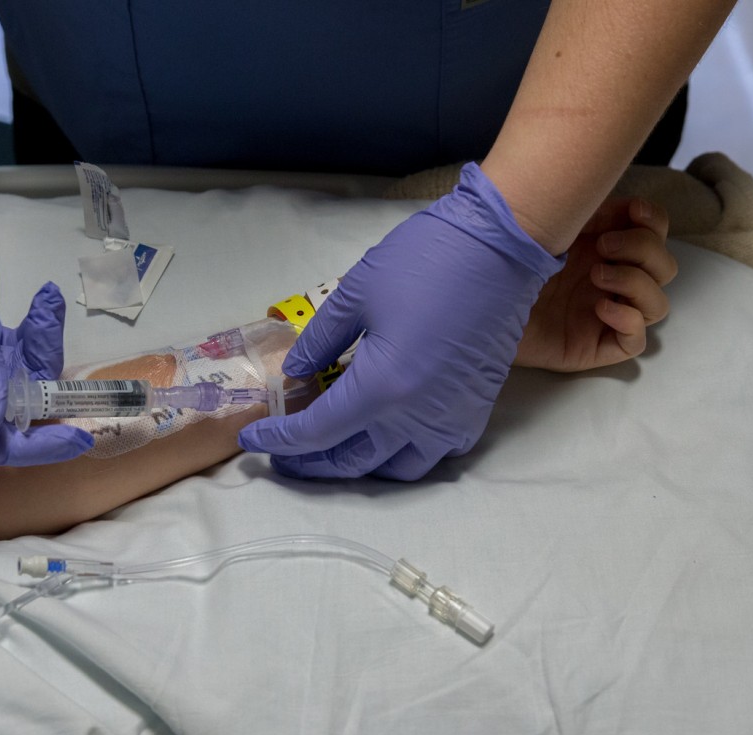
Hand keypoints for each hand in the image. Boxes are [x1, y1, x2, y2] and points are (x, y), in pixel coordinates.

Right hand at [0, 140, 92, 464]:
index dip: (27, 449)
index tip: (76, 439)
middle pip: (1, 416)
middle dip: (43, 399)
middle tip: (79, 384)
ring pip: (16, 381)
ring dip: (43, 352)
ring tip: (46, 307)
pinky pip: (17, 350)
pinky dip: (37, 330)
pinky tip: (46, 299)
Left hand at [237, 164, 562, 480]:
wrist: (500, 248)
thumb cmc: (426, 261)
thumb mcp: (355, 295)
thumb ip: (320, 341)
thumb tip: (297, 373)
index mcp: (380, 389)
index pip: (317, 432)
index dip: (280, 440)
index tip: (253, 439)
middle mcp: (416, 418)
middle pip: (353, 461)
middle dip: (311, 464)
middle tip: (284, 455)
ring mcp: (450, 419)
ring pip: (397, 468)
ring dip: (359, 467)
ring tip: (332, 450)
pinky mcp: (475, 410)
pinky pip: (435, 453)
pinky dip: (404, 455)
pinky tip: (387, 435)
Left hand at [514, 197, 676, 371]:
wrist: (475, 300)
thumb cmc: (505, 261)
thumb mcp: (550, 226)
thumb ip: (589, 211)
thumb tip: (629, 206)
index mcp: (603, 248)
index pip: (655, 235)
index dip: (655, 222)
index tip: (635, 212)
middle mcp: (611, 280)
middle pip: (664, 267)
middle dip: (642, 250)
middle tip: (602, 247)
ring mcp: (606, 314)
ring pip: (658, 304)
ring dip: (635, 283)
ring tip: (596, 277)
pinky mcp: (596, 346)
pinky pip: (636, 340)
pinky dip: (628, 319)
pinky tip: (599, 307)